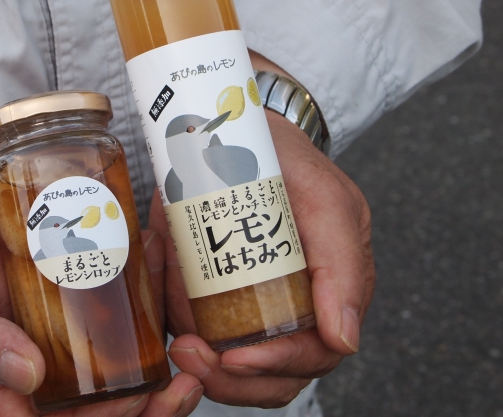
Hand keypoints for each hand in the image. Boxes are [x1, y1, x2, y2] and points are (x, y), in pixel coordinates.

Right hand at [0, 132, 202, 416]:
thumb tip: (26, 379)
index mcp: (12, 388)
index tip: (146, 400)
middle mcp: (47, 364)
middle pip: (109, 402)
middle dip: (156, 401)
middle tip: (188, 377)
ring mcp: (69, 328)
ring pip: (126, 356)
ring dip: (163, 350)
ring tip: (189, 330)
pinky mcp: (83, 289)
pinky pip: (124, 303)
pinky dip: (150, 294)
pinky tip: (164, 269)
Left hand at [157, 58, 374, 407]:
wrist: (230, 124)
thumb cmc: (285, 160)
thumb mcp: (325, 198)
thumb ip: (344, 263)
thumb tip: (344, 339)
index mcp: (329, 289)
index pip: (311, 354)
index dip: (275, 368)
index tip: (234, 358)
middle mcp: (289, 301)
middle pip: (268, 374)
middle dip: (228, 377)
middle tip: (190, 355)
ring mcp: (245, 296)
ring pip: (225, 359)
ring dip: (196, 356)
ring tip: (173, 335)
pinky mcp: (203, 285)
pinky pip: (185, 320)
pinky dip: (167, 314)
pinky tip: (158, 280)